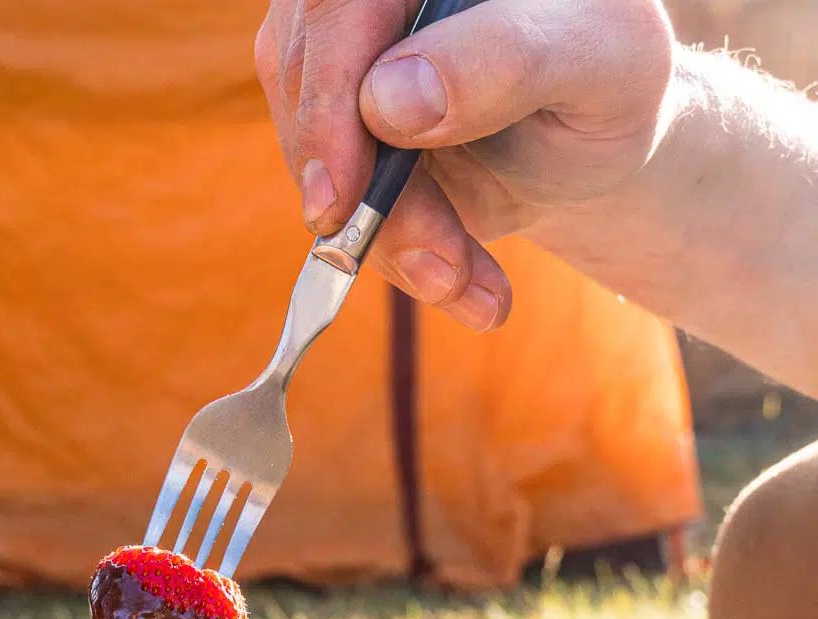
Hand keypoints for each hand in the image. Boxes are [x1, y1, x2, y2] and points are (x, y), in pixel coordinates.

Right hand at [255, 0, 676, 330]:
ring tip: (468, 282)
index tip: (339, 197)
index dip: (325, 100)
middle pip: (313, 89)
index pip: (338, 7)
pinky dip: (394, 253)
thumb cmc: (613, 80)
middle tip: (443, 270)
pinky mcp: (338, 126)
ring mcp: (344, 58)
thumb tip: (387, 99)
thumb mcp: (602, 59)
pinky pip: (335, 199)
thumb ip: (507, 59)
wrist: (592, 136)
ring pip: (315, 157)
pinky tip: (460, 279)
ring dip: (390, 240)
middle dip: (372, 200)